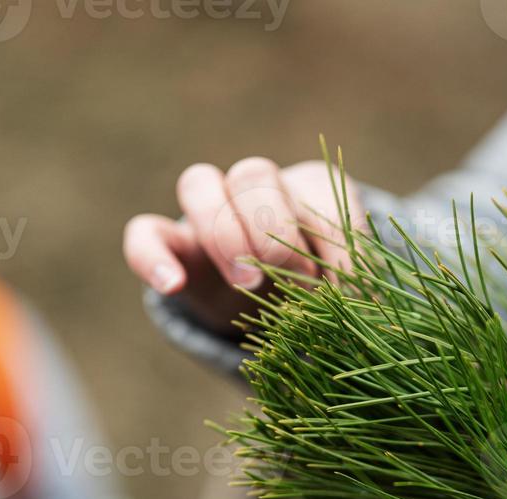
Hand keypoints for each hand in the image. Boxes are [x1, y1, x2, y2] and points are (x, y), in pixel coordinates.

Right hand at [123, 158, 364, 330]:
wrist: (272, 317)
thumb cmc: (316, 299)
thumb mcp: (342, 295)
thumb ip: (350, 290)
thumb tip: (361, 305)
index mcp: (308, 196)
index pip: (318, 190)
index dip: (331, 231)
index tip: (343, 281)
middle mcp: (254, 192)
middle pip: (252, 174)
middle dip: (275, 231)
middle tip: (291, 279)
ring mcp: (206, 214)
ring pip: (199, 182)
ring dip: (226, 230)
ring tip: (250, 283)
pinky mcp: (172, 247)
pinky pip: (145, 234)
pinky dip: (153, 255)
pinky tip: (172, 285)